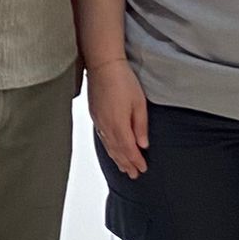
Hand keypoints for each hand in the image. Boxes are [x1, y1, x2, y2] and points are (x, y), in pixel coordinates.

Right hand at [87, 58, 149, 178]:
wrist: (102, 65)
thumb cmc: (123, 80)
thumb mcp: (139, 103)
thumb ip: (140, 126)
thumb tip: (142, 144)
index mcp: (118, 124)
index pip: (129, 149)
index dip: (136, 161)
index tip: (143, 169)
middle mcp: (106, 126)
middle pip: (117, 151)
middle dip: (126, 164)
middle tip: (134, 174)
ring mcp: (98, 121)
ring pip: (108, 146)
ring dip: (117, 158)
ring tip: (124, 168)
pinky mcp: (95, 115)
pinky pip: (102, 138)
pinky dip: (108, 148)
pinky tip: (111, 149)